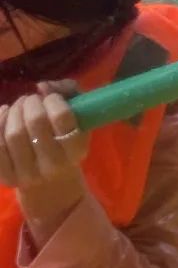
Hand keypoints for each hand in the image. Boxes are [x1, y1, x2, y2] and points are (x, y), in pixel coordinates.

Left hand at [0, 82, 89, 245]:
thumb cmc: (67, 140)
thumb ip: (68, 93)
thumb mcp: (80, 117)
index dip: (54, 100)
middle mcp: (53, 165)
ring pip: (12, 133)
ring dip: (14, 111)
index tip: (51, 97)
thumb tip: (42, 86)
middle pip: (35, 123)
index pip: (62, 117)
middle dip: (30, 103)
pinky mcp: (6, 178)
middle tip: (31, 99)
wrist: (51, 181)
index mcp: (76, 150)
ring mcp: (27, 174)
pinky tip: (4, 113)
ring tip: (18, 106)